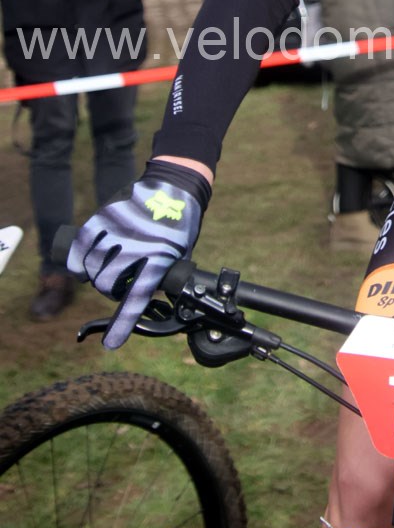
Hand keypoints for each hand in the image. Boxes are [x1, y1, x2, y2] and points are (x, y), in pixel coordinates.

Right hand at [67, 159, 210, 349]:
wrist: (175, 183)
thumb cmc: (181, 223)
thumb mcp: (178, 253)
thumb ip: (160, 274)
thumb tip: (143, 295)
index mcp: (158, 259)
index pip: (136, 298)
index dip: (122, 324)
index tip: (111, 344)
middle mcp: (135, 246)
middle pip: (107, 285)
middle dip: (110, 291)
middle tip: (117, 286)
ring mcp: (116, 230)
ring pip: (92, 267)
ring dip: (95, 275)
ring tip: (105, 271)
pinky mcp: (104, 216)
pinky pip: (82, 244)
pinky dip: (79, 258)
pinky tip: (83, 264)